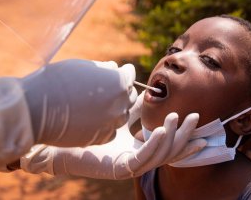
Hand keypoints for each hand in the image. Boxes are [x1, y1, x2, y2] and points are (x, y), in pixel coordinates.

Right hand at [0, 59, 135, 169]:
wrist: (35, 109)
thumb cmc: (56, 81)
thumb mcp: (83, 66)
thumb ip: (103, 68)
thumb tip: (114, 68)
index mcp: (118, 82)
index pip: (130, 75)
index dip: (124, 72)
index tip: (118, 71)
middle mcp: (120, 104)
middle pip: (129, 96)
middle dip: (121, 90)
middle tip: (108, 88)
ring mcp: (111, 123)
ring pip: (122, 115)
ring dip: (115, 108)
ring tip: (100, 104)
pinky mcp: (101, 138)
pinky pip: (112, 131)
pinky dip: (107, 125)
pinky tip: (94, 119)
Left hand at [21, 93, 205, 178]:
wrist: (54, 132)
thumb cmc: (81, 120)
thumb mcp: (113, 107)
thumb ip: (129, 100)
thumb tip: (141, 83)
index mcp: (132, 144)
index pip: (162, 140)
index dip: (179, 131)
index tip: (191, 116)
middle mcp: (133, 156)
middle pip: (167, 149)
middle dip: (184, 136)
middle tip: (195, 117)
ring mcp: (127, 163)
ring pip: (160, 154)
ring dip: (173, 137)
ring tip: (178, 118)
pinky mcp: (119, 168)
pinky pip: (143, 157)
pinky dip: (155, 144)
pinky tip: (161, 129)